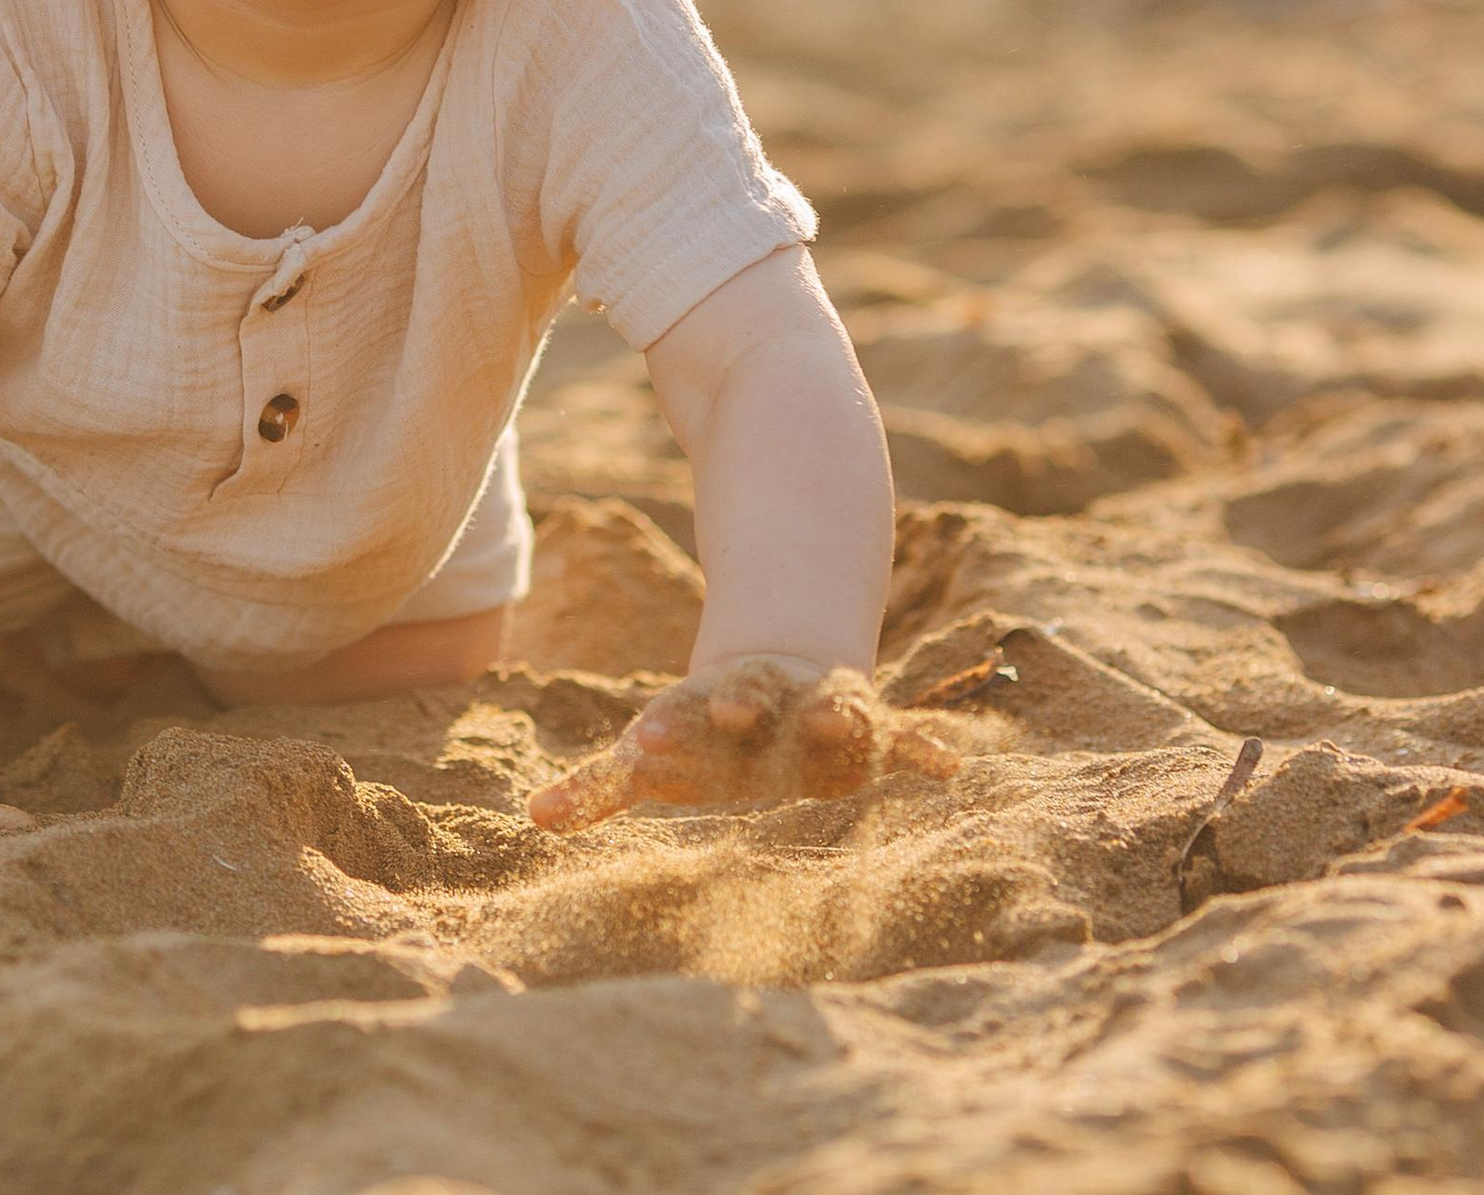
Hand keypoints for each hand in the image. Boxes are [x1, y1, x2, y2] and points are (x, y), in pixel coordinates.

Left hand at [525, 653, 956, 832]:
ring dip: (834, 714)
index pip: (677, 716)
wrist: (777, 664)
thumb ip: (600, 789)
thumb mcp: (657, 756)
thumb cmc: (703, 733)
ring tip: (842, 724)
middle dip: (738, 703)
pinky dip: (926, 750)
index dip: (663, 728)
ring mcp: (817, 707)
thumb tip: (534, 819)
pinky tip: (949, 770)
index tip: (640, 739)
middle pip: (749, 696)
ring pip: (827, 704)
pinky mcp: (870, 726)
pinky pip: (904, 735)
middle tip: (727, 710)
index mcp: (706, 711)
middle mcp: (765, 701)